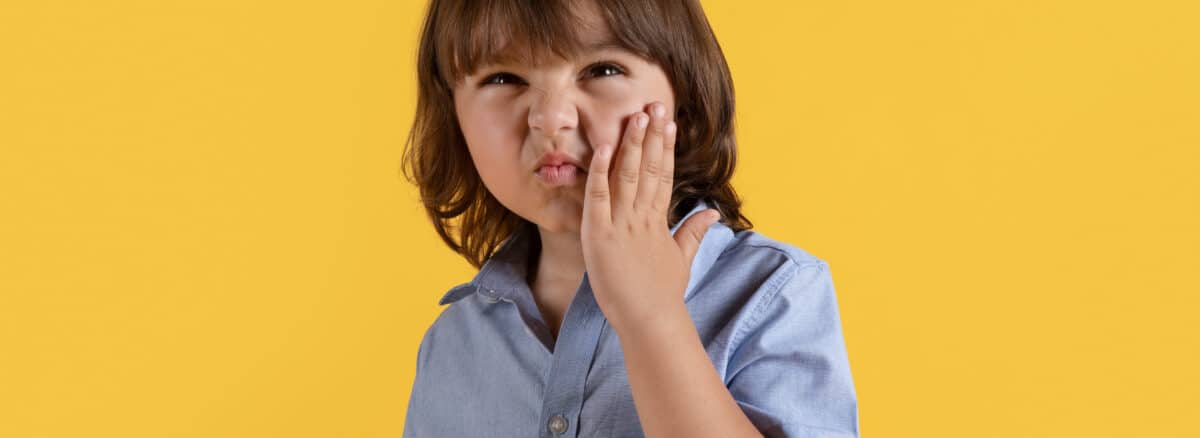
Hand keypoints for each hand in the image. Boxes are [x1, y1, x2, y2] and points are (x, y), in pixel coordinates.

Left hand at [580, 101, 721, 331]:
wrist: (650, 321)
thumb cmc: (661, 295)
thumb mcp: (681, 259)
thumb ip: (694, 233)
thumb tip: (712, 214)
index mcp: (658, 222)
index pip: (663, 175)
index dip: (664, 147)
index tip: (668, 122)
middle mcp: (642, 218)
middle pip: (648, 168)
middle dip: (652, 136)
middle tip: (655, 104)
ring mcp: (621, 225)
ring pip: (627, 176)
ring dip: (631, 144)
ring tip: (637, 116)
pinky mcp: (599, 236)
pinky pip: (598, 198)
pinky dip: (599, 172)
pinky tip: (602, 148)